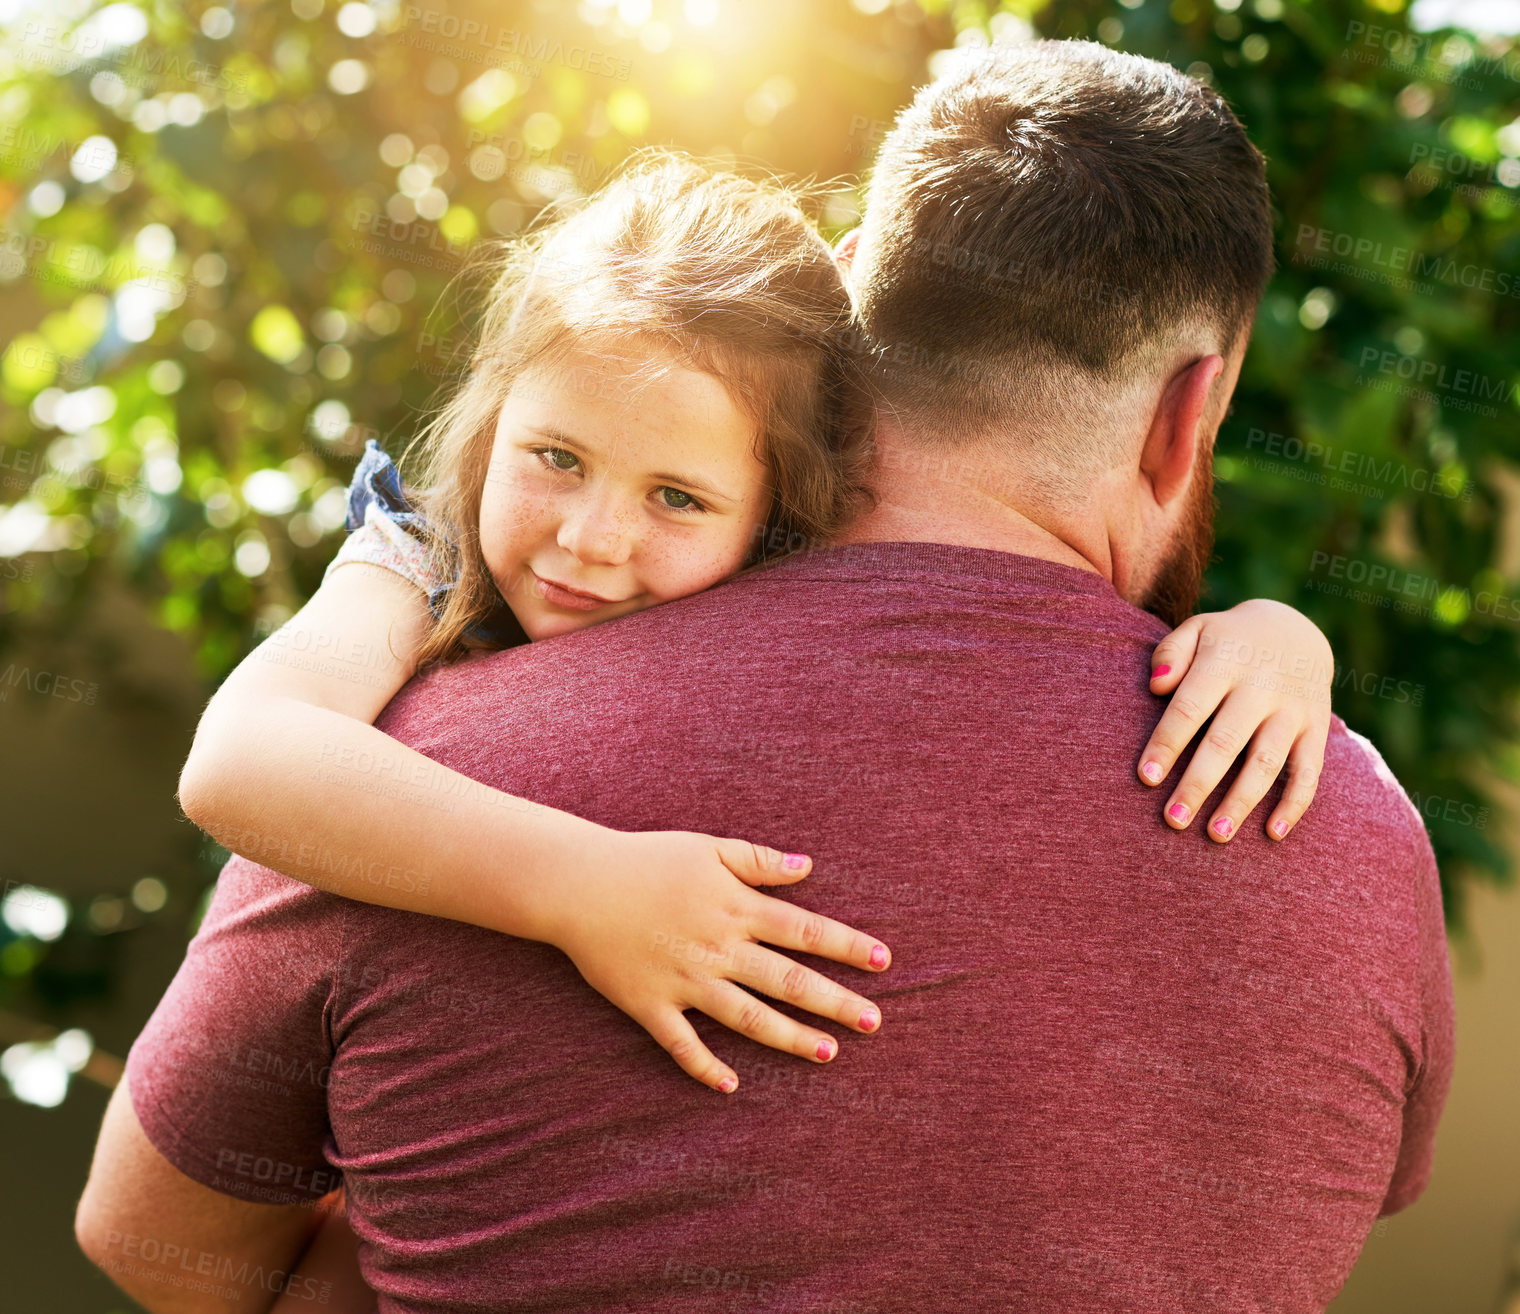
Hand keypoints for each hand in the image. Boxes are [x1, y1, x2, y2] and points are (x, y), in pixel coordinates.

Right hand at [548, 828, 890, 1093]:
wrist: (578, 884)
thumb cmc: (646, 860)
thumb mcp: (706, 848)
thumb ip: (758, 859)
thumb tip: (808, 866)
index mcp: (735, 907)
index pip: (804, 929)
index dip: (846, 945)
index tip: (883, 961)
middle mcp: (717, 947)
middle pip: (787, 980)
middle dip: (834, 1001)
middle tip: (874, 1022)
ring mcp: (685, 981)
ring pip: (748, 1017)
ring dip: (790, 1037)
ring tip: (828, 1053)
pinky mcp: (651, 1005)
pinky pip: (682, 1044)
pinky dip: (705, 1066)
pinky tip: (732, 1085)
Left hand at [1136, 599, 1332, 841]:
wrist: (1297, 630)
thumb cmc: (1228, 641)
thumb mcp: (1198, 630)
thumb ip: (1171, 652)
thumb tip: (1156, 685)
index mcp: (1225, 663)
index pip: (1190, 707)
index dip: (1167, 743)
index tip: (1146, 777)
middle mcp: (1262, 687)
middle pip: (1226, 742)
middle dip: (1198, 784)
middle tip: (1172, 820)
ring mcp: (1293, 710)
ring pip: (1267, 763)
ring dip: (1241, 801)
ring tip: (1216, 834)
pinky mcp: (1316, 728)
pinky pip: (1309, 771)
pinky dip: (1294, 804)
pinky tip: (1272, 834)